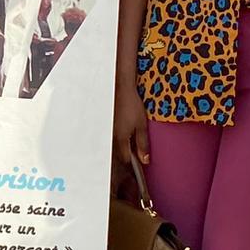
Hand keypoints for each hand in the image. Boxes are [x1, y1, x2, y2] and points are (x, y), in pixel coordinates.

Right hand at [113, 80, 150, 194]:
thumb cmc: (131, 104)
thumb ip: (142, 143)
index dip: (134, 160)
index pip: (126, 158)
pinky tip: (121, 127)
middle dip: (126, 153)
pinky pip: (109, 135)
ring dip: (120, 143)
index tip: (140, 158)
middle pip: (118, 152)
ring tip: (128, 135)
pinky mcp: (105, 123)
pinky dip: (115, 135)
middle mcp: (111, 137)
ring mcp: (107, 130)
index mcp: (121, 139)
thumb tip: (144, 160)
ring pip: (113, 143)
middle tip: (134, 148)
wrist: (119, 88)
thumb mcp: (141, 125)